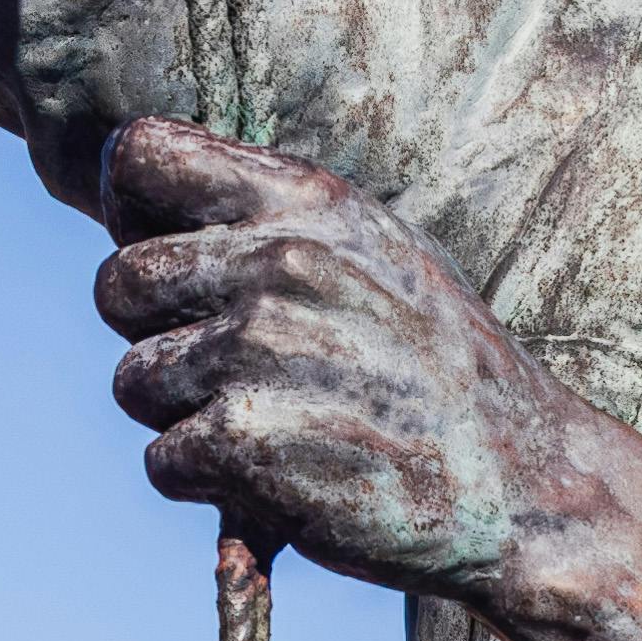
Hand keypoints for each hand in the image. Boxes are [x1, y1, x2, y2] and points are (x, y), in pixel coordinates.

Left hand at [93, 124, 603, 598]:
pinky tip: (276, 477)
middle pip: (116, 284)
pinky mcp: (245, 442)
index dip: (128, 210)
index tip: (164, 254)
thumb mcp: (379, 253)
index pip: (140, 155)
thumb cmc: (443, 373)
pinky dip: (206, 482)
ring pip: (133, 380)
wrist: (525, 485)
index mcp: (307, 202)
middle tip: (227, 369)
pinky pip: (161, 461)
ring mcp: (258, 351)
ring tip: (270, 425)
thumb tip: (155, 214)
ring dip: (183, 416)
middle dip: (154, 333)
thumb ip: (277, 222)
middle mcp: (278, 262)